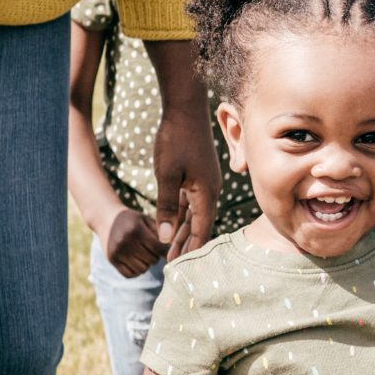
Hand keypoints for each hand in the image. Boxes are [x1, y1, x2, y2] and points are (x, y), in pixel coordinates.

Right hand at [103, 206, 167, 277]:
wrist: (106, 219)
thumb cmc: (132, 220)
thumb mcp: (146, 220)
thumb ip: (161, 233)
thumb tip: (176, 248)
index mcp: (137, 230)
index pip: (159, 249)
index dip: (167, 252)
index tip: (171, 253)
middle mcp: (126, 242)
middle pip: (152, 261)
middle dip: (155, 256)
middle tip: (151, 249)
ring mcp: (117, 253)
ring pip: (142, 270)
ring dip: (146, 264)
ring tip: (142, 254)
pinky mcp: (112, 261)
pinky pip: (130, 275)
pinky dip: (136, 271)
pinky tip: (135, 261)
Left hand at [151, 93, 220, 258]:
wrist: (185, 107)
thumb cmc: (175, 139)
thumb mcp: (166, 175)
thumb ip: (166, 206)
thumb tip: (165, 238)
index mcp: (206, 193)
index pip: (201, 229)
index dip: (190, 249)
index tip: (180, 267)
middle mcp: (209, 190)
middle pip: (198, 225)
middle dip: (186, 245)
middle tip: (172, 265)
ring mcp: (204, 182)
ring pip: (193, 214)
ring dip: (182, 231)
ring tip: (171, 250)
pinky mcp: (197, 175)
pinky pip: (190, 201)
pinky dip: (181, 215)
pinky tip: (173, 225)